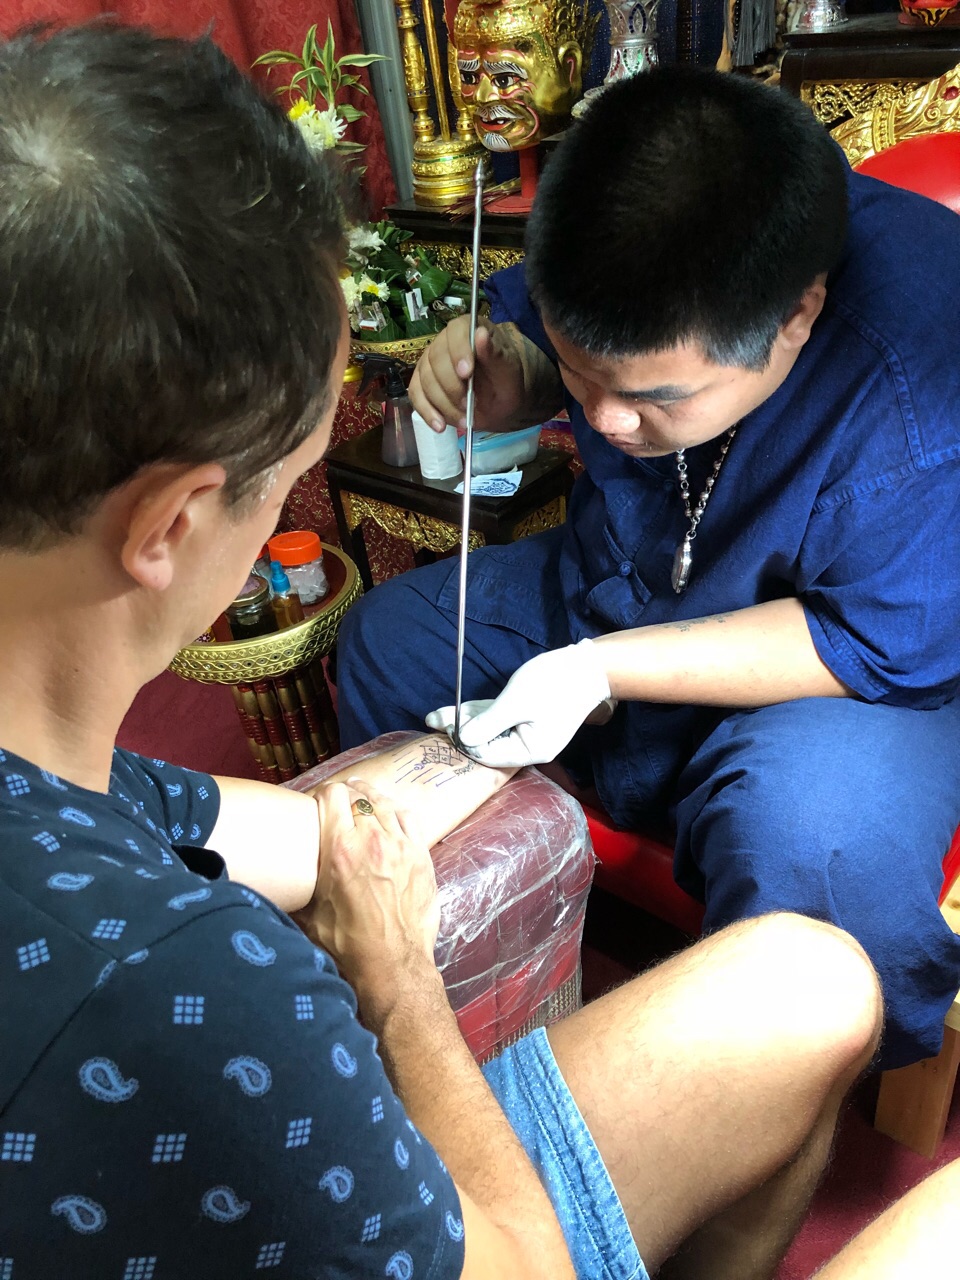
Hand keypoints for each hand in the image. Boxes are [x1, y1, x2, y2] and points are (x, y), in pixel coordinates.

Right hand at [294, 779, 440, 1010]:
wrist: (393, 966)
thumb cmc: (347, 946)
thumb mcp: (308, 916)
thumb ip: (297, 888)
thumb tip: (277, 880)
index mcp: (339, 849)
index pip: (332, 795)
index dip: (323, 795)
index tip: (318, 804)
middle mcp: (371, 839)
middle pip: (357, 795)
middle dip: (345, 797)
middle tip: (337, 807)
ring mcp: (400, 845)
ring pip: (384, 803)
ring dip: (370, 800)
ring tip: (361, 802)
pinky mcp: (421, 855)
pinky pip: (409, 818)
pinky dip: (395, 813)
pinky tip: (388, 816)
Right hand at [408, 315, 527, 431]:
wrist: (499, 404)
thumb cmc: (505, 382)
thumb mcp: (509, 370)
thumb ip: (495, 354)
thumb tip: (481, 334)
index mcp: (468, 330)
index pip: (456, 331)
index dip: (459, 351)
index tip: (467, 373)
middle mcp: (443, 342)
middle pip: (436, 359)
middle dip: (451, 386)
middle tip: (468, 404)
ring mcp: (429, 363)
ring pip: (425, 381)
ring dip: (444, 404)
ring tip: (464, 420)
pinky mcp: (421, 384)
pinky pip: (416, 396)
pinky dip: (427, 413)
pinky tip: (440, 426)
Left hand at [425, 640, 611, 767]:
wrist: (588, 667)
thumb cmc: (554, 684)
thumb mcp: (516, 703)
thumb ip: (488, 723)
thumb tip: (463, 740)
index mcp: (529, 750)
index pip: (487, 754)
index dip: (463, 741)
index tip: (441, 728)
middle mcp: (527, 746)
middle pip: (486, 742)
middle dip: (458, 730)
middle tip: (430, 720)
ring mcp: (527, 731)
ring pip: (490, 727)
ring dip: (465, 719)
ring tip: (435, 716)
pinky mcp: (527, 716)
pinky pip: (499, 718)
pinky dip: (481, 713)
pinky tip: (458, 709)